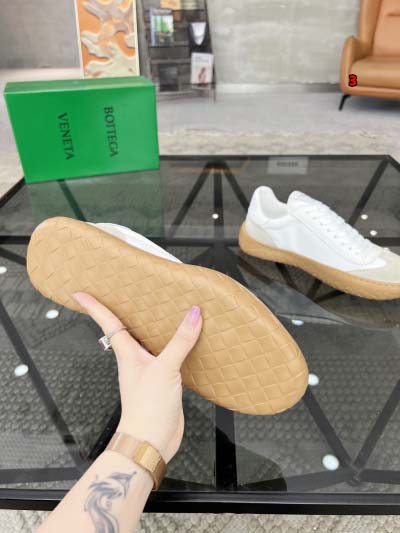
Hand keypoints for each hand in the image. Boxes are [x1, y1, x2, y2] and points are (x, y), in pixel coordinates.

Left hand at [72, 292, 201, 462]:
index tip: (81, 293)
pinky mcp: (163, 381)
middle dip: (122, 312)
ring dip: (151, 328)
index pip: (108, 323)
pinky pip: (167, 356)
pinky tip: (185, 342)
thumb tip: (193, 314)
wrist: (151, 441)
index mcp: (128, 354)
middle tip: (120, 293)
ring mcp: (149, 371)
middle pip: (126, 330)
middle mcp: (136, 360)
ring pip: (148, 342)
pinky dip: (174, 345)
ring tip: (157, 310)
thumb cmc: (147, 409)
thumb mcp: (164, 369)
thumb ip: (179, 341)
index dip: (94, 307)